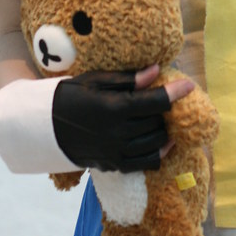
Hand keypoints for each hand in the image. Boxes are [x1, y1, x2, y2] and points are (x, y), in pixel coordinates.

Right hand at [52, 64, 192, 172]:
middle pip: (158, 122)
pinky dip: (159, 153)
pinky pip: (146, 162)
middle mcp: (119, 133)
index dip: (175, 92)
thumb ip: (129, 79)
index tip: (189, 84)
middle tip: (169, 98)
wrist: (47, 126)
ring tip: (166, 118)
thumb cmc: (73, 95)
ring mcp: (117, 151)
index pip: (155, 101)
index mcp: (115, 108)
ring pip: (156, 143)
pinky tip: (164, 142)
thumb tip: (156, 71)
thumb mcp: (97, 80)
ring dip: (165, 130)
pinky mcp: (115, 164)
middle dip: (167, 109)